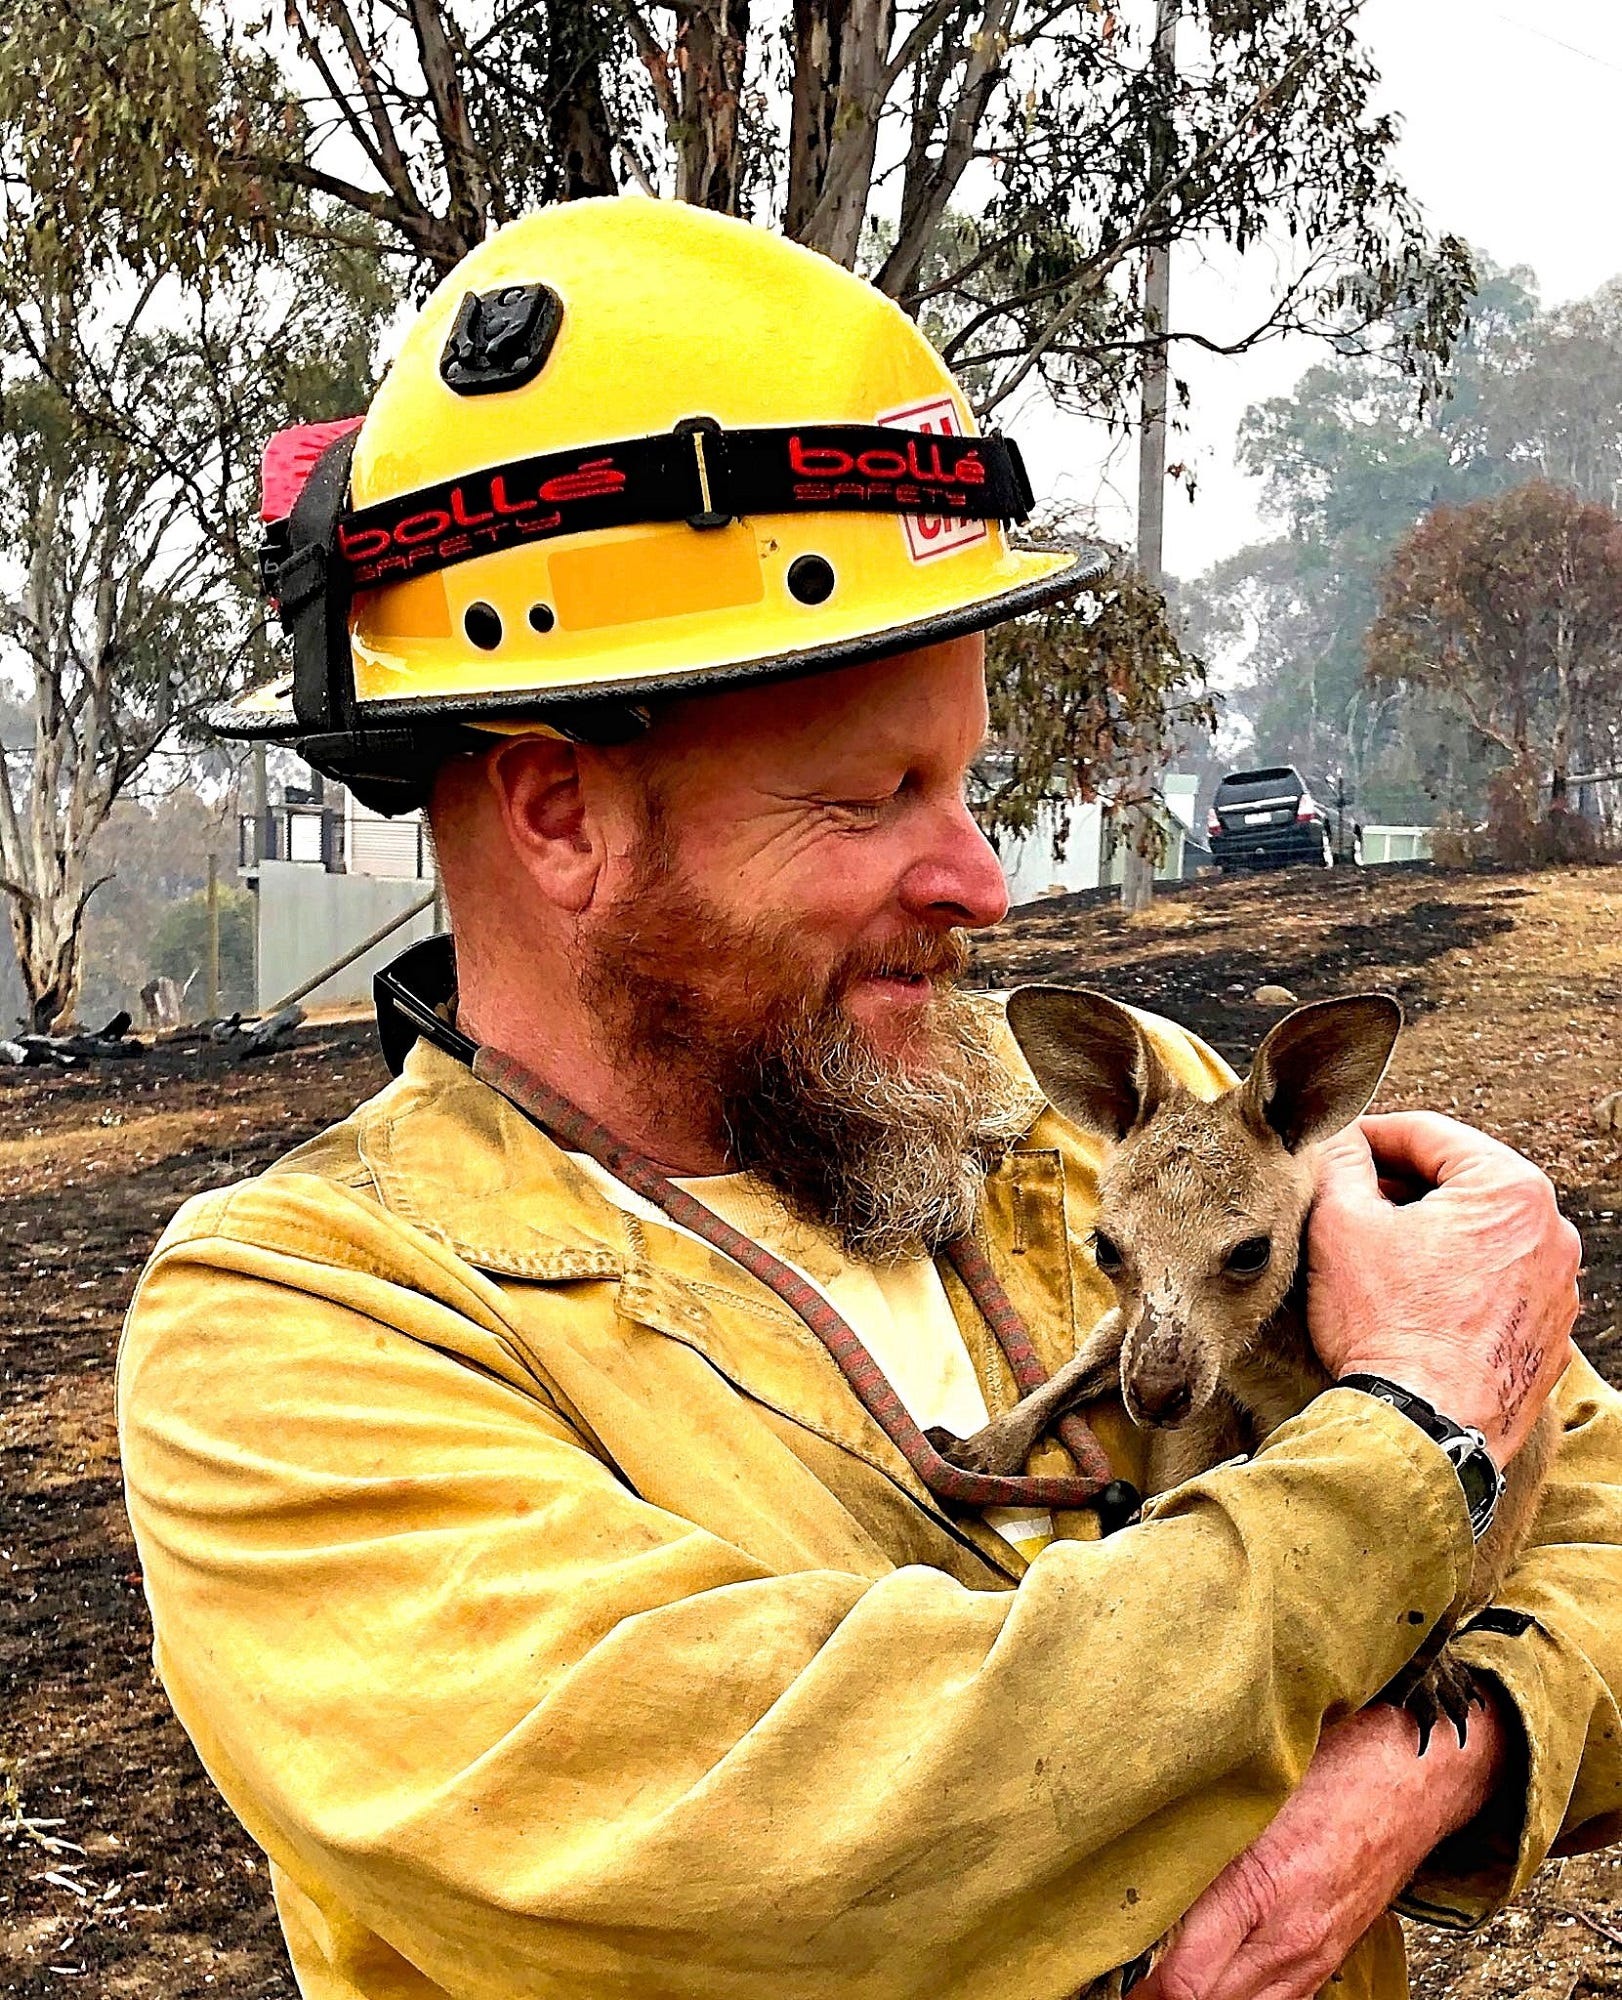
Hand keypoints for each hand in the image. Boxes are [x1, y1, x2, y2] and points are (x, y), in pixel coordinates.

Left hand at [1133, 1698, 1509, 1999]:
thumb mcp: (1253, 1780)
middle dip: (1150, 1995)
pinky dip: (1225, 1997)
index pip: (1182, 1977)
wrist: (1420, 1773)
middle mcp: (1289, 1940)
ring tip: (1140, 1979)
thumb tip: (1125, 1850)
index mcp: (1264, 1886)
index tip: (1087, 1970)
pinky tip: (1194, 1979)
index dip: (1127, 1985)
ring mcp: (1311, 1958)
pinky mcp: (1324, 1960)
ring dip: (1188, 1997)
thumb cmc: (1340, 1760)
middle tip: (1096, 1977)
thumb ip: (1193, 1821)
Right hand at [1307, 1112, 1579, 1463]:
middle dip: (1401, 1187)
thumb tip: (1339, 1139)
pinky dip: (1457, 1280)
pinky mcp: (1549, 1335)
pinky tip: (1412, 1300)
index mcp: (1510, 1189)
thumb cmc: (1386, 1326)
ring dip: (1430, 1233)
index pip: (1428, 1133)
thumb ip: (1340, 1161)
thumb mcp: (1340, 1224)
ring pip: (1480, 1234)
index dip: (1369, 1136)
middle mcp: (1551, 1232)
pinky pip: (1497, 1283)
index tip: (1334, 1151)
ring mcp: (1558, 1288)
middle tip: (1347, 1204)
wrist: (1423, 1430)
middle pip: (1460, 1182)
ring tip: (1376, 1256)